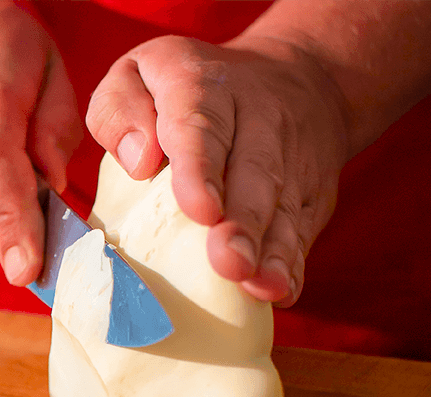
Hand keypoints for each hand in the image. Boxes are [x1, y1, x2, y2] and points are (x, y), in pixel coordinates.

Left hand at [86, 35, 349, 305]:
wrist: (297, 78)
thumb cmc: (191, 88)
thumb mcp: (140, 71)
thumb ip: (120, 110)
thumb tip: (137, 162)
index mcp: (202, 86)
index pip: (202, 125)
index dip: (201, 168)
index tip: (199, 210)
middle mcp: (256, 119)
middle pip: (254, 170)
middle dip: (243, 221)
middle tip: (229, 263)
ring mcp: (291, 159)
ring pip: (283, 207)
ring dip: (271, 251)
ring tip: (259, 286)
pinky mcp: (310, 195)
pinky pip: (303, 230)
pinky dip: (292, 263)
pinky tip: (281, 290)